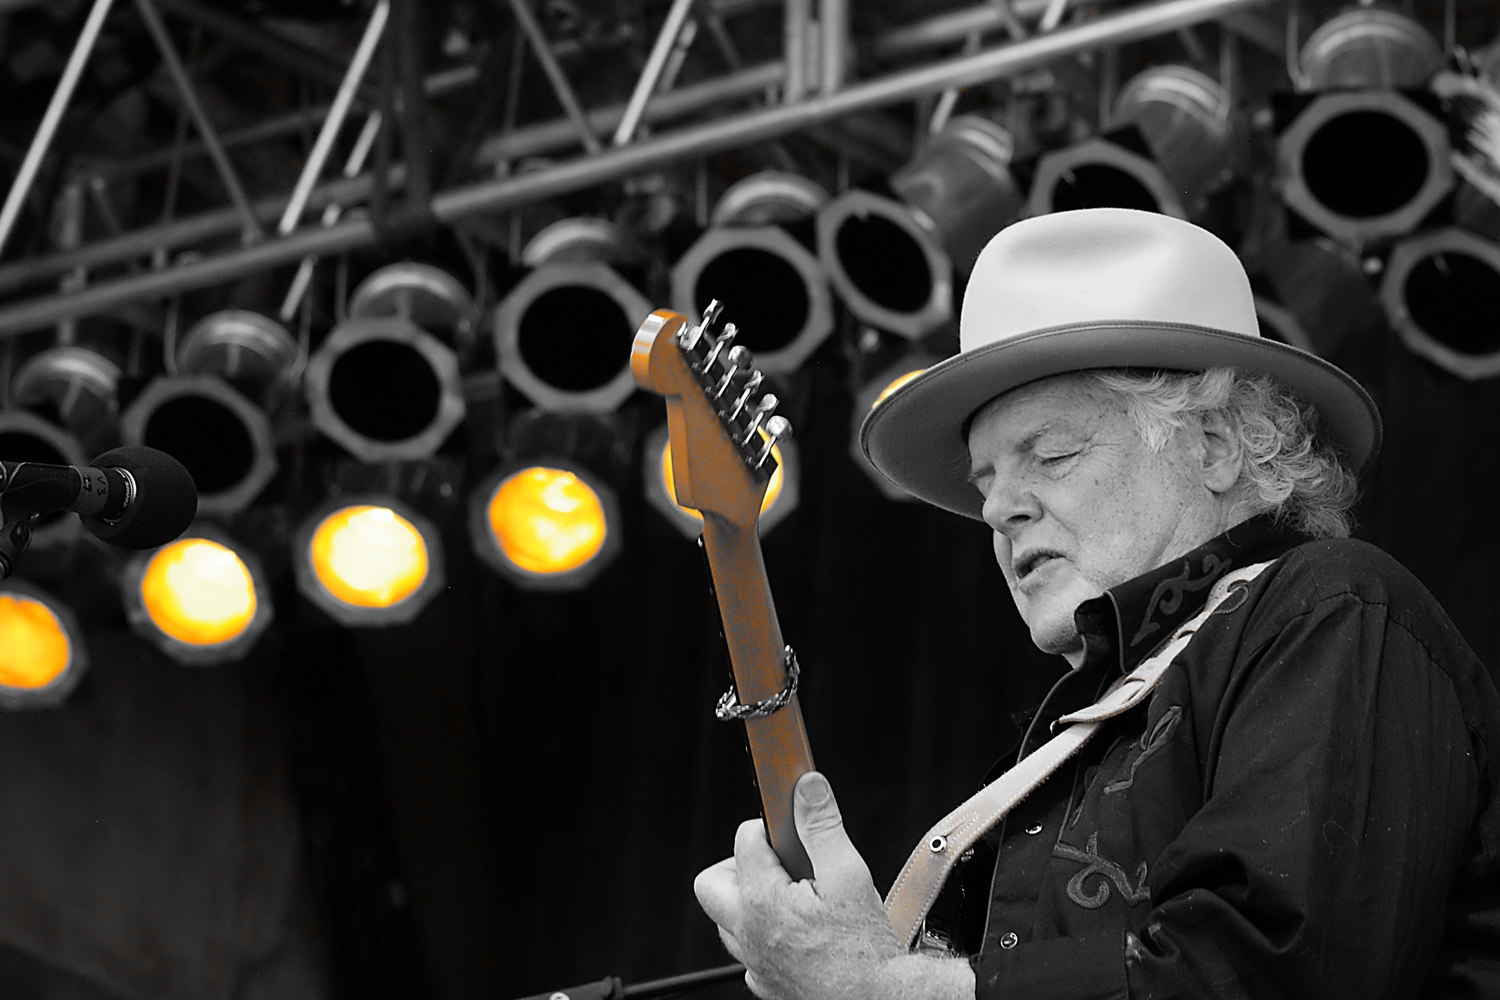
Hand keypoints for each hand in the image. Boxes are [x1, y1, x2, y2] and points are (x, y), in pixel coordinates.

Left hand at [693, 772, 973, 999]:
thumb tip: (808, 788)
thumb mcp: (848, 874)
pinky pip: (748, 950)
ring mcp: (754, 963)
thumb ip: (822, 826)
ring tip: (790, 896)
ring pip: (727, 921)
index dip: (768, 827)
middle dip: (739, 866)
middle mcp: (748, 934)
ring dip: (750, 901)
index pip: (743, 840)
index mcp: (762, 901)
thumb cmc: (864, 951)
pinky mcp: (765, 984)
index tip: (787, 828)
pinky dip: (765, 934)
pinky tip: (798, 929)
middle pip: (711, 884)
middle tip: (775, 864)